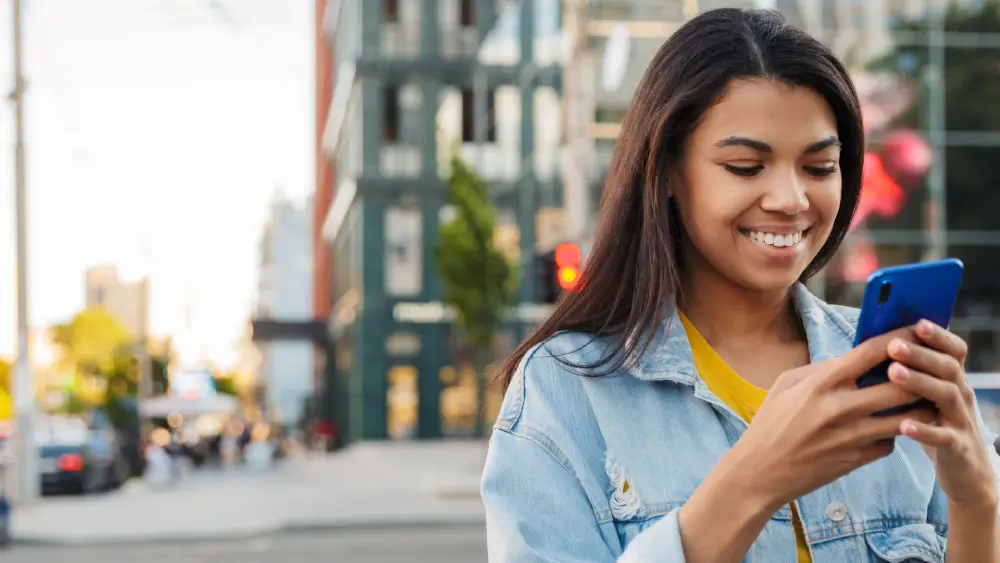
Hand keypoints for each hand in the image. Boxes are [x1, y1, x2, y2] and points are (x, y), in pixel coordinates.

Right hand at [730, 328, 936, 508]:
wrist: (759, 472)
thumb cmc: (770, 423)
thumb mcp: (786, 384)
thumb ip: (822, 369)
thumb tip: (853, 359)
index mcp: (821, 383)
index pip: (871, 353)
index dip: (900, 338)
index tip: (915, 331)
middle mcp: (841, 408)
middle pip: (902, 386)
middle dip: (920, 375)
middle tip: (927, 369)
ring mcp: (852, 436)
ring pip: (907, 418)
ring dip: (918, 406)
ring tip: (921, 397)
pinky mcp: (858, 459)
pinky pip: (891, 442)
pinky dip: (894, 433)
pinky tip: (888, 427)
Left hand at [885, 320, 998, 510]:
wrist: (966, 472)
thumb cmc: (935, 424)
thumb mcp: (927, 396)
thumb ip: (911, 373)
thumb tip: (875, 344)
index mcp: (952, 379)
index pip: (954, 351)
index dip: (939, 336)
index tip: (917, 322)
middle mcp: (961, 394)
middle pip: (947, 367)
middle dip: (921, 354)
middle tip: (894, 345)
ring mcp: (961, 420)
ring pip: (947, 395)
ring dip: (920, 382)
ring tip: (893, 374)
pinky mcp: (957, 447)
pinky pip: (944, 437)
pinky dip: (925, 430)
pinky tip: (904, 425)